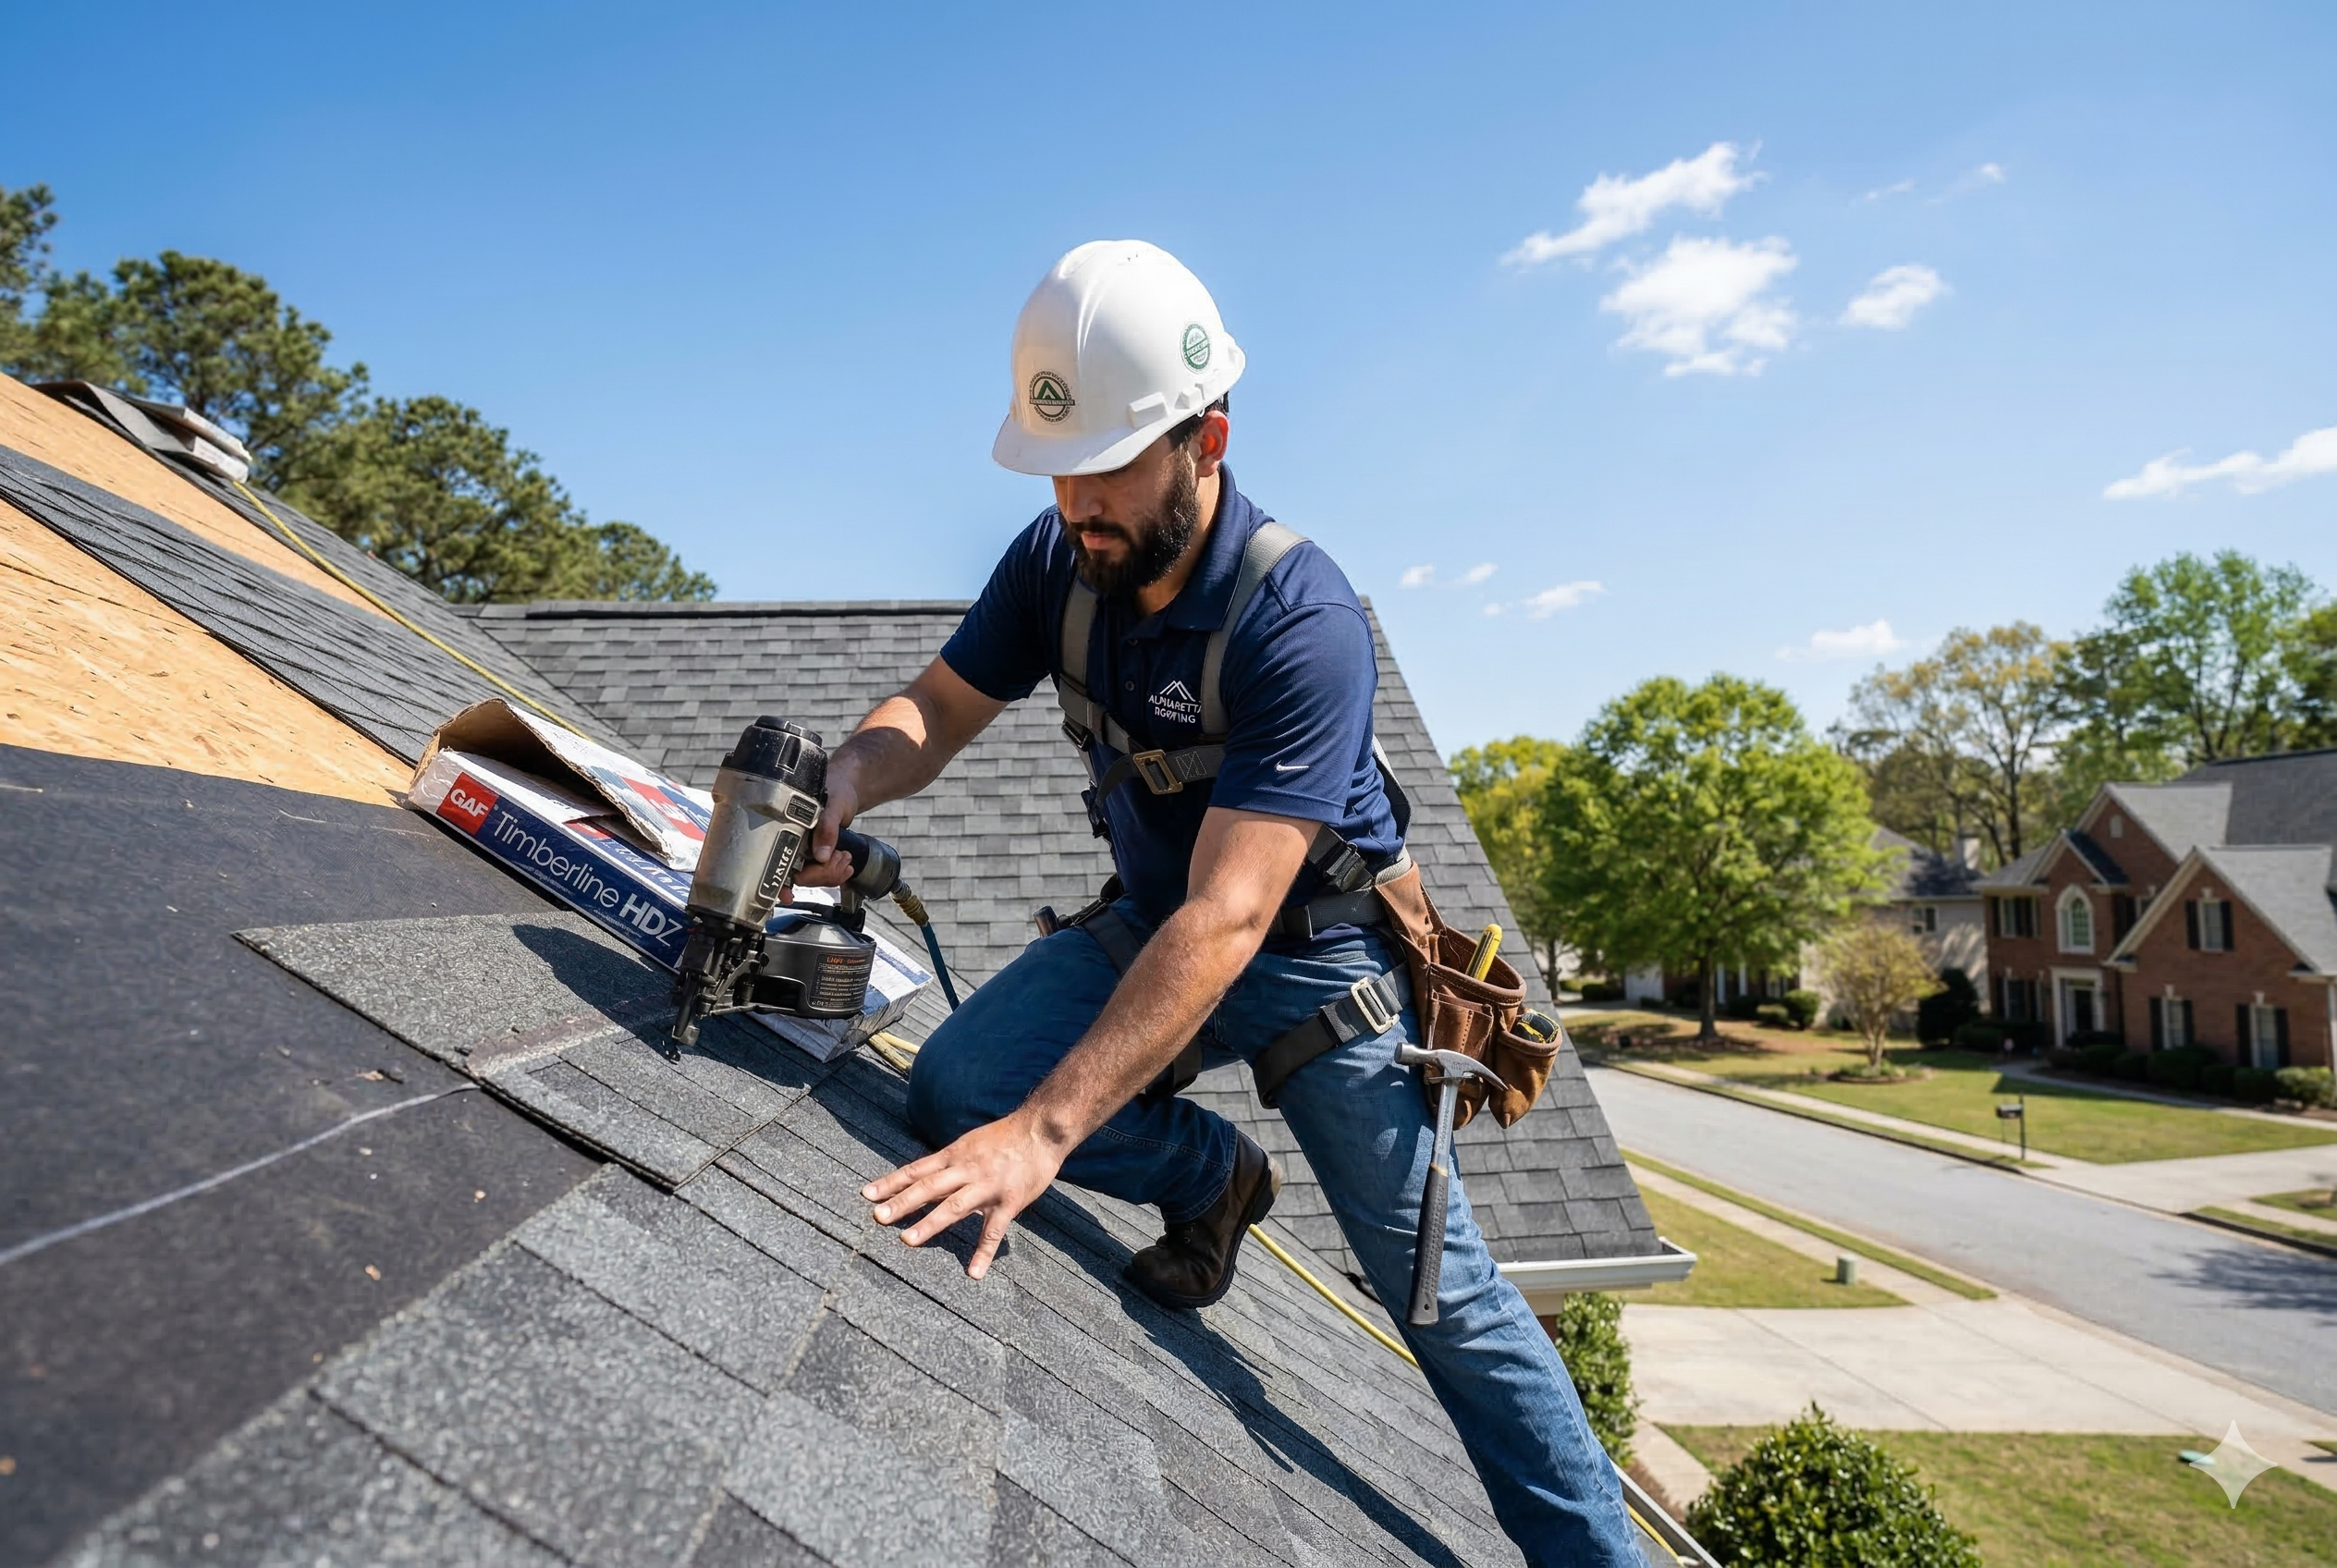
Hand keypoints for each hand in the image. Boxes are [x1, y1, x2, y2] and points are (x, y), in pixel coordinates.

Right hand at [791, 775, 861, 888]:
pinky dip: (836, 873)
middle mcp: (793, 842)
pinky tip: (845, 864)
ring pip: (813, 878)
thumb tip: (820, 855)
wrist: (847, 789)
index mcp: (789, 829)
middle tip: (840, 857)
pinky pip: (823, 874)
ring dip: (832, 873)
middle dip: (823, 873)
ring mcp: (805, 851)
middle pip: (799, 876)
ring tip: (845, 857)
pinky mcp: (818, 855)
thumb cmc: (836, 789)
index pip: (779, 861)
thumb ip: (827, 828)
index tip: (787, 895)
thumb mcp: (833, 805)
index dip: (781, 881)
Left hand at [862, 1112, 1065, 1278]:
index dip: (891, 1182)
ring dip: (929, 1223)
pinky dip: (983, 1253)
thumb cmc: (1005, 1137)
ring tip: (907, 1241)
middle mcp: (967, 1169)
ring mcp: (988, 1186)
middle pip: (928, 1186)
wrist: (1041, 1129)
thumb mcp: (971, 1143)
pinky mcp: (1010, 1201)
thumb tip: (924, 1175)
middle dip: (902, 1202)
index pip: (917, 1169)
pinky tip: (974, 1273)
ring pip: (954, 1206)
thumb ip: (949, 1161)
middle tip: (877, 1217)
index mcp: (955, 1154)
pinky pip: (994, 1230)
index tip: (867, 1194)